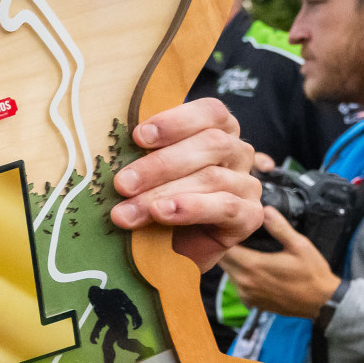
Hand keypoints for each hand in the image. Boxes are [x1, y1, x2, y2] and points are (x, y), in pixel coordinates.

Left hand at [110, 98, 261, 270]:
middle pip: (209, 144)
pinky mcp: (250, 216)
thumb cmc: (160, 200)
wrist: (175, 250)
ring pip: (211, 178)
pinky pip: (225, 207)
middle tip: (122, 184)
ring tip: (129, 212)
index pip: (210, 112)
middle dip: (159, 164)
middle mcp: (238, 152)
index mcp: (218, 130)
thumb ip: (143, 156)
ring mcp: (247, 184)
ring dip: (163, 194)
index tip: (138, 136)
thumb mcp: (149, 174)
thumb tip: (113, 150)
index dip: (175, 121)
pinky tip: (163, 213)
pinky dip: (191, 208)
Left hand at [219, 208, 342, 317]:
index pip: (223, 249)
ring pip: (229, 274)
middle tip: (237, 238)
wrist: (322, 302)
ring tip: (246, 252)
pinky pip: (238, 286)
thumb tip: (265, 210)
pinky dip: (241, 277)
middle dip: (226, 249)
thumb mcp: (299, 245)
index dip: (225, 238)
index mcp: (252, 266)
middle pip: (222, 262)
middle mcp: (244, 282)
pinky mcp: (251, 303)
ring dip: (234, 264)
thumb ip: (279, 227)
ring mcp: (246, 295)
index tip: (231, 230)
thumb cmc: (312, 273)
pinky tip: (254, 270)